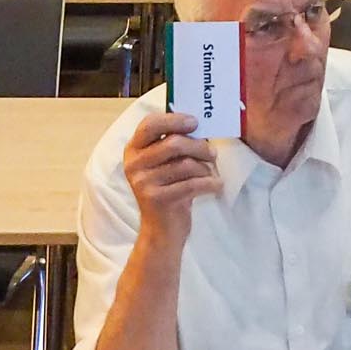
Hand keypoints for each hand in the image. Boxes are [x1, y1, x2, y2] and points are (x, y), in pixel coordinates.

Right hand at [121, 110, 222, 243]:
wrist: (162, 230)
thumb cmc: (170, 189)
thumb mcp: (166, 164)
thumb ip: (174, 142)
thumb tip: (199, 122)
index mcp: (134, 150)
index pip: (149, 124)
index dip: (174, 119)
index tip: (195, 122)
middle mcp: (134, 164)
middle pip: (174, 143)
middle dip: (199, 147)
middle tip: (212, 154)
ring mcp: (143, 183)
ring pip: (186, 164)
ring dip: (206, 168)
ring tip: (211, 173)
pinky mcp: (157, 199)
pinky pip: (192, 184)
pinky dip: (210, 183)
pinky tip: (216, 185)